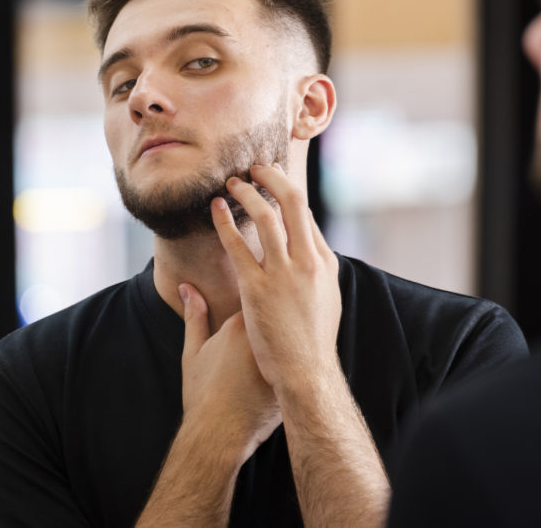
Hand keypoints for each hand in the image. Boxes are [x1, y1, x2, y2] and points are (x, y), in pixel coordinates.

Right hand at [180, 283, 280, 455]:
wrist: (220, 434)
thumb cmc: (203, 393)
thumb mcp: (193, 352)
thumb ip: (194, 316)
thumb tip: (188, 288)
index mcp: (241, 325)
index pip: (256, 295)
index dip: (254, 299)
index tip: (248, 305)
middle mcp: (266, 338)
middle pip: (277, 314)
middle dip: (271, 316)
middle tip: (256, 333)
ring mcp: (283, 359)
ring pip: (289, 338)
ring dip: (283, 338)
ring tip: (263, 357)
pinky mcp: (293, 379)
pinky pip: (297, 361)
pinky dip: (291, 360)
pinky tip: (281, 370)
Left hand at [212, 164, 341, 391]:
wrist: (306, 374)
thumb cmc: (312, 342)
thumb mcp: (326, 300)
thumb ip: (316, 271)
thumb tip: (307, 251)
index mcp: (324, 263)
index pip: (307, 214)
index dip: (288, 191)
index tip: (274, 179)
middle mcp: (308, 262)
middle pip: (293, 203)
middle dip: (273, 178)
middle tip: (256, 167)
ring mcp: (283, 274)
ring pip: (265, 217)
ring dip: (247, 193)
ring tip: (232, 183)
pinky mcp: (257, 289)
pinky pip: (237, 246)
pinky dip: (224, 222)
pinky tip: (214, 209)